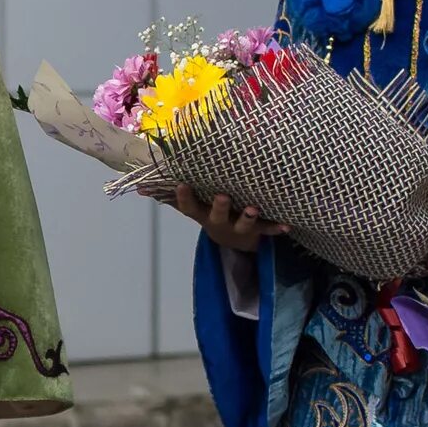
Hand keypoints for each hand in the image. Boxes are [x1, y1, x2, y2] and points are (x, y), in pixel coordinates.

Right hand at [161, 187, 288, 255]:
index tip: (182, 184)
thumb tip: (139, 187)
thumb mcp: (191, 208)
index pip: (189, 207)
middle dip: (219, 207)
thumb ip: (167, 196)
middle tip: (222, 196)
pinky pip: (268, 231)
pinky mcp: (257, 231)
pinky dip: (277, 228)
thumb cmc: (209, 214)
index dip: (184, 197)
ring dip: (247, 217)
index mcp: (202, 215)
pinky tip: (288, 225)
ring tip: (252, 208)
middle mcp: (218, 222)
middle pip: (216, 216)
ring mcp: (238, 228)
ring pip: (243, 224)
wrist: (234, 242)